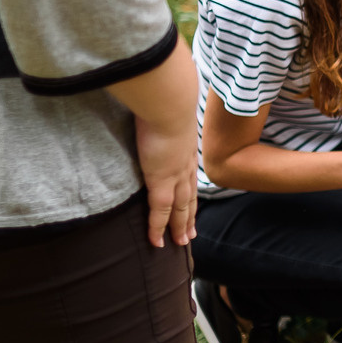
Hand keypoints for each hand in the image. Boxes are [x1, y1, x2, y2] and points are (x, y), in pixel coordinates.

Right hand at [134, 109, 199, 247]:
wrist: (169, 103)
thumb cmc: (164, 100)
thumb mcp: (168, 112)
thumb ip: (161, 117)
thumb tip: (151, 110)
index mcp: (187, 150)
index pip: (189, 177)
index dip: (190, 193)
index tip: (190, 206)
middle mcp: (185, 166)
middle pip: (189, 198)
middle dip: (190, 217)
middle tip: (191, 235)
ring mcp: (175, 176)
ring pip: (180, 209)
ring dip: (180, 226)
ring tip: (180, 242)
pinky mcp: (161, 181)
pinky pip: (159, 211)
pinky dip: (158, 228)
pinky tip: (156, 242)